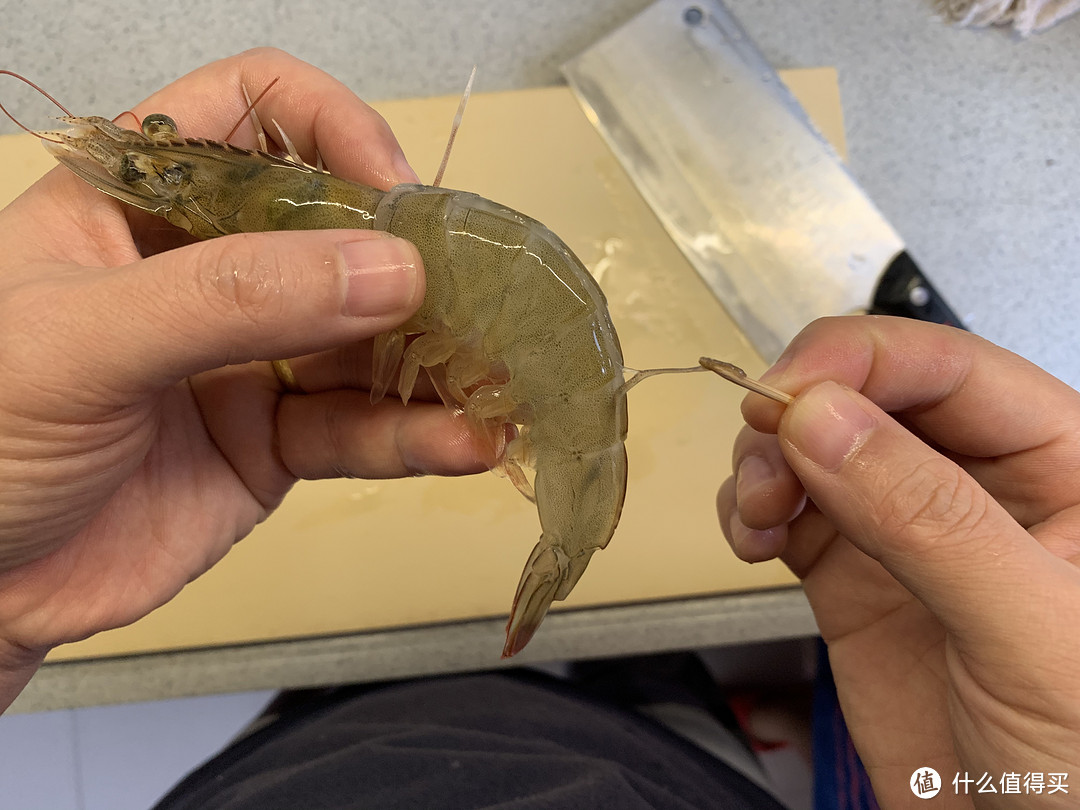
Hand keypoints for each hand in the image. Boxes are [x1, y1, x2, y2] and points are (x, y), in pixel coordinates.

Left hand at [0, 49, 487, 710]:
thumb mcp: (85, 341)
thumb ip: (233, 299)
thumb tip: (382, 268)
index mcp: (141, 202)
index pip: (259, 112)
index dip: (336, 133)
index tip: (391, 197)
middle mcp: (208, 269)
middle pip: (339, 227)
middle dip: (411, 259)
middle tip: (469, 294)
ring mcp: (250, 357)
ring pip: (368, 336)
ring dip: (436, 356)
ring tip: (492, 377)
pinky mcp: (276, 443)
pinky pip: (361, 428)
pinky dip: (416, 435)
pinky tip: (462, 441)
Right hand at [718, 316, 1079, 807]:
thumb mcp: (1030, 634)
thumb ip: (929, 520)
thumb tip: (828, 422)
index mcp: (1063, 467)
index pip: (951, 368)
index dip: (860, 362)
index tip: (790, 393)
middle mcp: (979, 485)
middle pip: (870, 393)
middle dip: (802, 412)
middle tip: (766, 453)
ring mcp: (908, 530)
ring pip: (816, 444)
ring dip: (766, 460)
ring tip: (757, 508)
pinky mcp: (853, 575)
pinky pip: (786, 510)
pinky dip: (749, 509)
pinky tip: (752, 535)